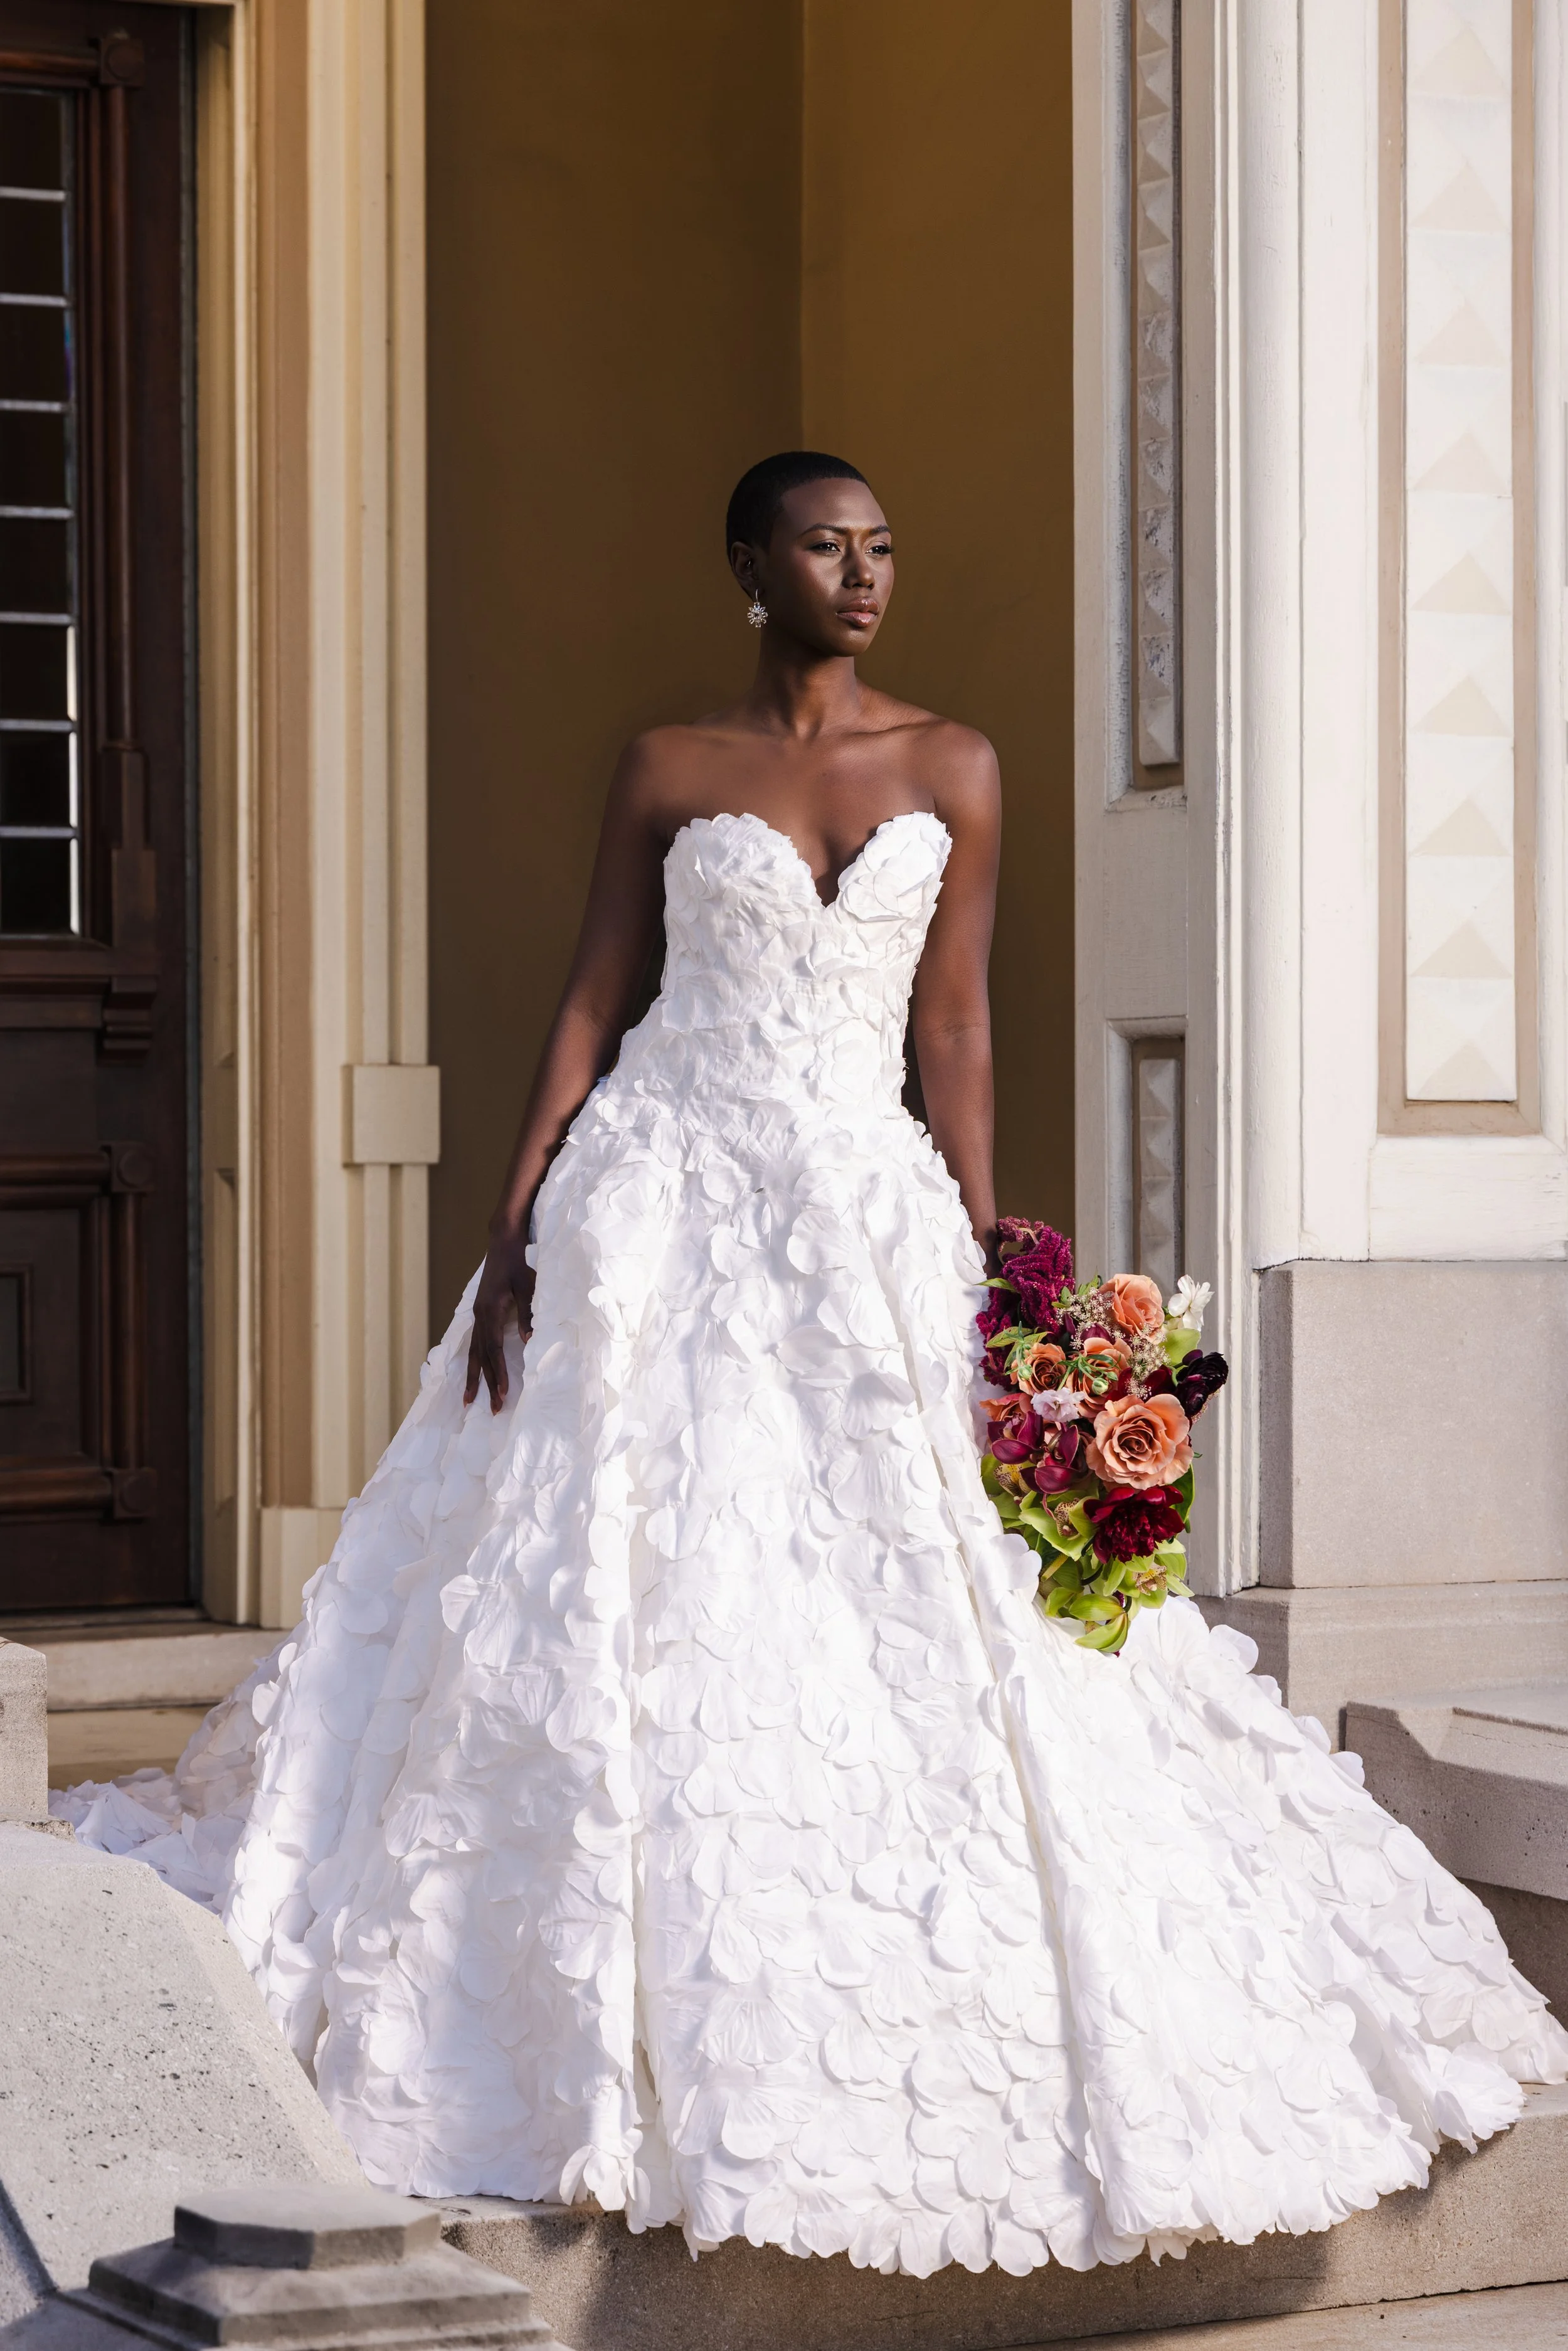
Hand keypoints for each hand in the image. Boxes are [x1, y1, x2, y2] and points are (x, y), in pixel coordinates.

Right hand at [463, 1227, 535, 1412]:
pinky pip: (475, 1341)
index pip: (493, 1349)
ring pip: (474, 1351)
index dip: (499, 1373)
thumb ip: (527, 1312)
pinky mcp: (480, 1310)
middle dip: (485, 1384)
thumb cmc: (519, 1260)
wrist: (504, 1238)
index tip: (504, 1394)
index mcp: (489, 1310)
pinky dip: (475, 1359)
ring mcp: (477, 1313)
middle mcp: (479, 1315)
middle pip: (481, 1357)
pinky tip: (474, 1370)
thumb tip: (528, 1340)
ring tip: (468, 1400)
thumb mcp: (527, 1285)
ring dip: (474, 1376)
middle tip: (491, 1409)